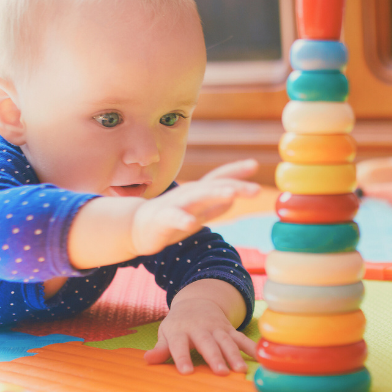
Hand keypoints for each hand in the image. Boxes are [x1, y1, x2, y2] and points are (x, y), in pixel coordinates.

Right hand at [130, 160, 258, 256]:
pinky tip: (193, 223)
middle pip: (214, 186)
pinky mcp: (161, 220)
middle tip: (256, 189)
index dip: (236, 172)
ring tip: (232, 194)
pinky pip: (173, 218)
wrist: (135, 227)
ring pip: (196, 197)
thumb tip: (233, 201)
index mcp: (198, 193)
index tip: (255, 164)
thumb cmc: (169, 220)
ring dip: (214, 194)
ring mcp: (175, 205)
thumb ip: (214, 208)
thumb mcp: (196, 214)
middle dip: (235, 186)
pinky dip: (183, 219)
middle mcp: (188, 194)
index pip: (219, 178)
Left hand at [144, 288, 257, 374]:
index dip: (182, 358)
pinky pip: (241, 339)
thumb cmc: (178, 325)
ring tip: (240, 371)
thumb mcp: (166, 333)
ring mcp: (217, 328)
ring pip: (227, 342)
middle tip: (220, 373)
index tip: (186, 372)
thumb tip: (148, 360)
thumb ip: (160, 349)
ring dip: (234, 356)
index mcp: (180, 331)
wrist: (197, 302)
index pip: (180, 346)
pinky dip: (251, 348)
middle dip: (215, 358)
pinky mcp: (230, 329)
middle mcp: (200, 329)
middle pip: (208, 344)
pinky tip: (259, 359)